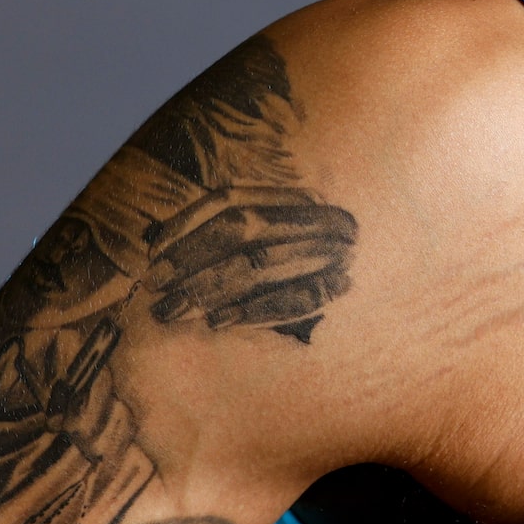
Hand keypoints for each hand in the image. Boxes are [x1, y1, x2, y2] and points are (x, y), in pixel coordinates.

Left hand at [143, 185, 356, 330]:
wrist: (372, 328)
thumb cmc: (303, 273)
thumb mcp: (273, 241)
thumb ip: (225, 235)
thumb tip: (157, 242)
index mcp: (298, 195)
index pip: (231, 198)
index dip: (187, 225)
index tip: (152, 255)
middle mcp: (320, 215)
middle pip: (244, 226)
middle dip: (192, 256)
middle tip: (156, 286)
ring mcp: (335, 252)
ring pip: (261, 263)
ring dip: (208, 288)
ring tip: (171, 311)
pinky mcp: (341, 292)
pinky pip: (289, 301)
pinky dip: (250, 311)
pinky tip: (216, 322)